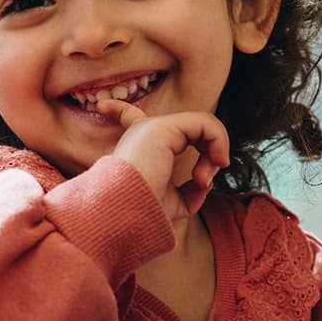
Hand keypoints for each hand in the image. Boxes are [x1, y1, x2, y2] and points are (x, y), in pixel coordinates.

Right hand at [96, 99, 229, 223]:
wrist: (129, 214)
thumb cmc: (143, 212)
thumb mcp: (172, 203)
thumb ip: (189, 192)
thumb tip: (205, 182)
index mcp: (138, 147)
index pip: (127, 118)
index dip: (117, 110)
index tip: (101, 106)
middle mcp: (142, 133)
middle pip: (189, 129)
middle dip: (208, 154)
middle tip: (202, 182)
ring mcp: (151, 127)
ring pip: (203, 126)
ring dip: (216, 152)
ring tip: (204, 179)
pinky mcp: (164, 127)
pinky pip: (206, 124)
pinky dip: (220, 143)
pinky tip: (216, 163)